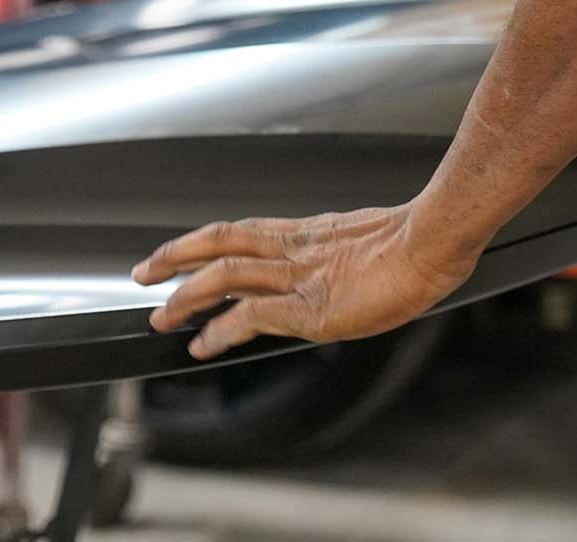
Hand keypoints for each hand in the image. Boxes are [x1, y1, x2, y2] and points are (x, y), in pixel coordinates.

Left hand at [131, 203, 476, 360]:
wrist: (432, 243)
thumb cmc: (416, 244)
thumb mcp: (366, 246)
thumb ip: (338, 258)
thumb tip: (334, 274)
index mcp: (305, 232)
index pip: (238, 232)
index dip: (202, 241)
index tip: (179, 253)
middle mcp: (292, 248)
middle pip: (217, 244)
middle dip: (175, 259)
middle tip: (144, 274)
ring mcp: (298, 275)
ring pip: (223, 276)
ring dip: (186, 296)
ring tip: (161, 316)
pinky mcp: (308, 307)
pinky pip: (251, 316)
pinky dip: (222, 329)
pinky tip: (204, 344)